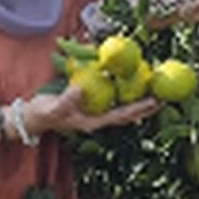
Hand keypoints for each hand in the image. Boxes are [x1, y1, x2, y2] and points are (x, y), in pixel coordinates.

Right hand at [16, 86, 162, 135]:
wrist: (33, 115)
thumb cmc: (44, 114)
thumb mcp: (54, 108)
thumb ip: (67, 100)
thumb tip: (81, 89)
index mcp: (94, 121)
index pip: (122, 115)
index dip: (139, 108)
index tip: (154, 101)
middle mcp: (99, 116)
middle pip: (128, 111)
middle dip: (146, 104)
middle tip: (165, 94)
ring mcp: (95, 110)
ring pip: (121, 103)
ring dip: (136, 95)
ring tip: (152, 85)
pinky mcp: (90, 102)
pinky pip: (109, 94)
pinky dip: (120, 87)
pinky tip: (126, 77)